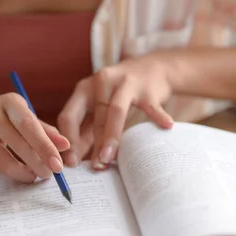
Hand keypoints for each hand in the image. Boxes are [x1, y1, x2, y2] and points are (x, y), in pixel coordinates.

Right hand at [0, 94, 69, 209]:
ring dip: (22, 175)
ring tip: (33, 176)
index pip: (29, 125)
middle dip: (38, 164)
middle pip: (18, 145)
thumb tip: (66, 146)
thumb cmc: (2, 116)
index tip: (59, 165)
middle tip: (49, 175)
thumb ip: (45, 130)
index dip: (45, 147)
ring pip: (3, 163)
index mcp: (9, 102)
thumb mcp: (22, 114)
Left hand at [58, 53, 174, 168]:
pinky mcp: (148, 89)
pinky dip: (158, 116)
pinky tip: (166, 126)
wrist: (153, 68)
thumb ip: (87, 130)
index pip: (69, 116)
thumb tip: (74, 160)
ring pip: (115, 111)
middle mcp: (102, 82)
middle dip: (93, 144)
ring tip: (109, 157)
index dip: (69, 141)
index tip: (71, 163)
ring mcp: (126, 83)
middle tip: (94, 167)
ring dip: (111, 136)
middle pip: (94, 116)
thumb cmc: (119, 94)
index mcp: (84, 89)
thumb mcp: (99, 107)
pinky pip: (152, 106)